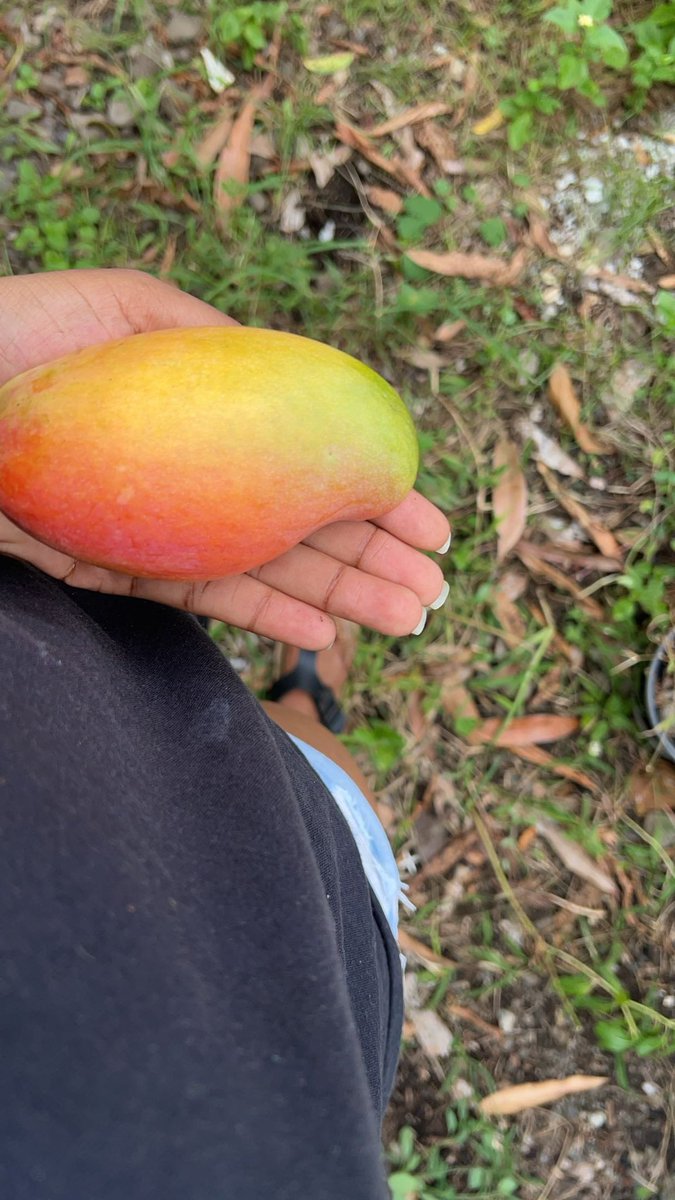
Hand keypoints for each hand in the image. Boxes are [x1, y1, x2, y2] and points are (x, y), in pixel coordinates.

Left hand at [0, 269, 450, 648]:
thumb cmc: (16, 341)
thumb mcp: (125, 309)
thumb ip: (210, 338)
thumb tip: (293, 376)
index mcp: (205, 412)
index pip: (306, 457)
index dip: (372, 493)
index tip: (430, 524)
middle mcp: (193, 474)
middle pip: (298, 524)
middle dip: (372, 560)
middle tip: (432, 591)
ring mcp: (159, 525)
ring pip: (266, 570)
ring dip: (341, 597)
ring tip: (405, 618)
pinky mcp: (117, 569)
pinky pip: (205, 598)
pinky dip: (265, 616)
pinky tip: (323, 631)